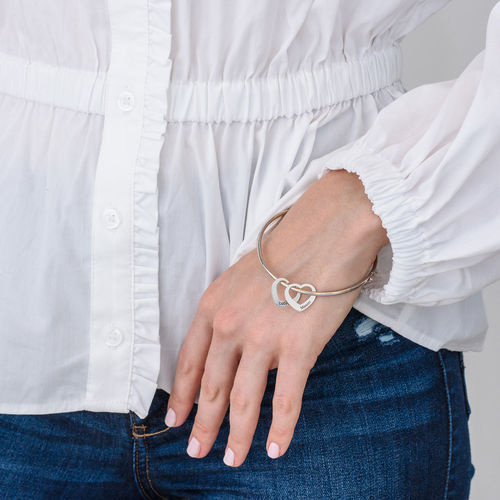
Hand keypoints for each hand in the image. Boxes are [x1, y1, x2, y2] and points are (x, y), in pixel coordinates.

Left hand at [164, 169, 388, 466]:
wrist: (325, 233)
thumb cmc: (285, 251)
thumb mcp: (239, 278)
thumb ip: (229, 316)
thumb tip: (235, 355)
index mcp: (212, 307)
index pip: (188, 362)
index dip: (181, 396)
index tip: (176, 421)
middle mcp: (230, 327)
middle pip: (212, 388)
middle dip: (203, 425)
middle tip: (197, 451)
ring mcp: (263, 340)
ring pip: (244, 402)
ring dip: (237, 437)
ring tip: (233, 460)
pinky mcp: (298, 349)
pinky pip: (287, 400)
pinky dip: (281, 428)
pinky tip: (276, 448)